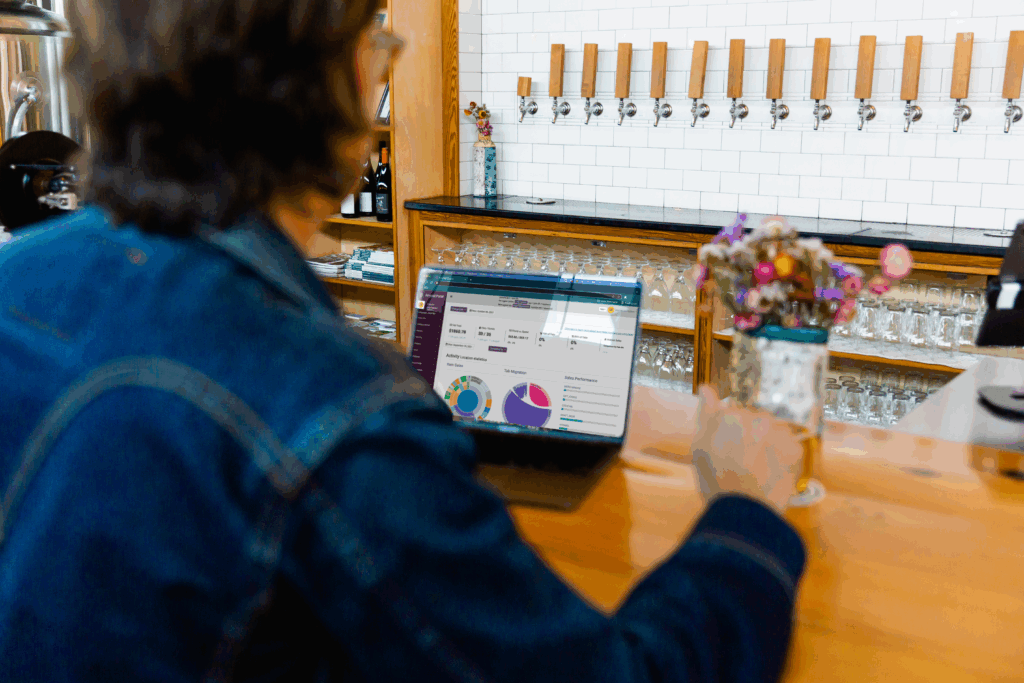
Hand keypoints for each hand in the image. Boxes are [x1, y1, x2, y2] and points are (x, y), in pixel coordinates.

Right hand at [690, 386, 805, 513]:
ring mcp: (778, 431)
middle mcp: (756, 416)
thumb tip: (706, 389)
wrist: (743, 508)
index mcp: (730, 414)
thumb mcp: (700, 445)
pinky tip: (770, 471)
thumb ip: (706, 414)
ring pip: (772, 431)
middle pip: (754, 420)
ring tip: (758, 468)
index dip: (730, 433)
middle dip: (750, 435)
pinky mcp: (794, 448)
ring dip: (767, 443)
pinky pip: (788, 445)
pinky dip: (781, 456)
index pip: (733, 415)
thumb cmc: (715, 479)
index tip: (728, 450)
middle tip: (742, 460)